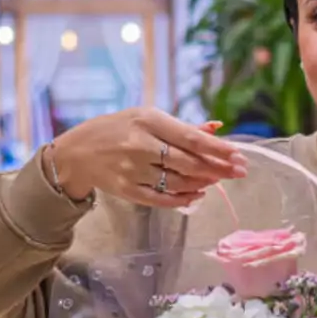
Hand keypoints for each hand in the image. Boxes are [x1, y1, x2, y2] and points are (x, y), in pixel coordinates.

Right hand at [43, 108, 247, 206]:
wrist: (77, 152)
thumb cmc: (117, 130)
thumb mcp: (147, 118)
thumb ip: (182, 126)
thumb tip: (217, 128)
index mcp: (148, 121)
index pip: (191, 138)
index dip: (218, 149)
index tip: (239, 156)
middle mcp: (140, 145)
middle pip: (189, 162)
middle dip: (219, 168)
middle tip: (239, 172)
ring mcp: (133, 169)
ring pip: (179, 182)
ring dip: (203, 183)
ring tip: (218, 180)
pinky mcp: (128, 190)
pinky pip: (162, 199)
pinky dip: (184, 199)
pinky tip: (198, 195)